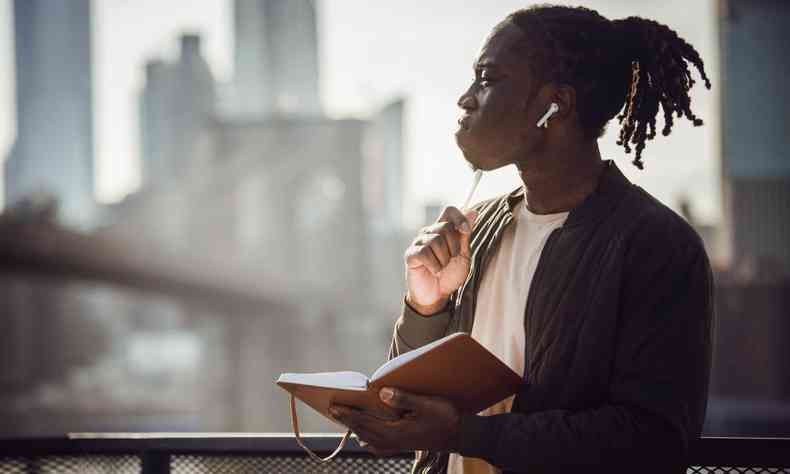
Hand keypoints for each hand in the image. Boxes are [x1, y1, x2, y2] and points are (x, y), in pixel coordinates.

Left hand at [329, 387, 460, 454]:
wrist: (461, 435)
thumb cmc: (446, 417)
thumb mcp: (427, 404)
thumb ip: (404, 398)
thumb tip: (381, 392)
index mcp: (395, 432)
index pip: (365, 423)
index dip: (348, 415)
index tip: (334, 406)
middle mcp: (393, 442)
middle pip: (363, 432)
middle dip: (347, 421)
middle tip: (332, 409)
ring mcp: (398, 445)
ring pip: (370, 439)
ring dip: (356, 428)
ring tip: (346, 418)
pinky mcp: (403, 445)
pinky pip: (379, 445)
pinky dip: (369, 439)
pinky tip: (366, 436)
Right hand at [405, 206, 478, 314]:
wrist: (437, 295)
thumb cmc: (450, 275)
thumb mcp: (463, 255)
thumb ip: (465, 235)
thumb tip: (473, 212)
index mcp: (443, 230)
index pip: (449, 211)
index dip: (459, 217)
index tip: (466, 230)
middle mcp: (429, 233)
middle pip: (445, 227)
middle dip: (454, 247)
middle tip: (450, 260)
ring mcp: (418, 243)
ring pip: (436, 241)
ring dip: (444, 259)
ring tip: (441, 267)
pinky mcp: (411, 255)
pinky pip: (425, 253)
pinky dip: (434, 265)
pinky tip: (433, 271)